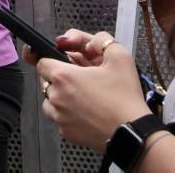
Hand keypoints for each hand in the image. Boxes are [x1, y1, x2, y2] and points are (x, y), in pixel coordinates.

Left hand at [36, 31, 151, 151]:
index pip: (41, 61)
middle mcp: (55, 97)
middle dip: (60, 77)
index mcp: (62, 76)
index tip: (67, 61)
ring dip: (62, 96)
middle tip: (82, 79)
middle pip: (45, 80)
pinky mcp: (67, 133)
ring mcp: (59, 117)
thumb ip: (100, 40)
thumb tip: (89, 41)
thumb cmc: (125, 97)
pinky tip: (88, 112)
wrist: (134, 133)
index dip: (54, 58)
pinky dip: (69, 114)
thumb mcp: (119, 57)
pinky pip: (60, 119)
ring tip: (84, 96)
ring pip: (50, 101)